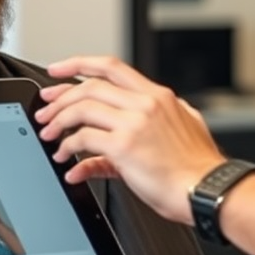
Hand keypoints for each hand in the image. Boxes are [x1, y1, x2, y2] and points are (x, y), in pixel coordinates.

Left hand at [35, 55, 225, 223]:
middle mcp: (146, 103)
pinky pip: (84, 139)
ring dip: (59, 121)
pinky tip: (66, 159)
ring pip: (82, 108)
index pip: (111, 67)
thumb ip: (142, 132)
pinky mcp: (125, 146)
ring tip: (49, 135)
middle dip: (59, 96)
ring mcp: (135, 123)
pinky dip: (69, 147)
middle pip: (90, 86)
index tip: (58, 70)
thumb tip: (107, 150)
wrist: (209, 190)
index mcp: (158, 96)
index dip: (79, 64)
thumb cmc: (197, 169)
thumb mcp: (177, 135)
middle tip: (45, 109)